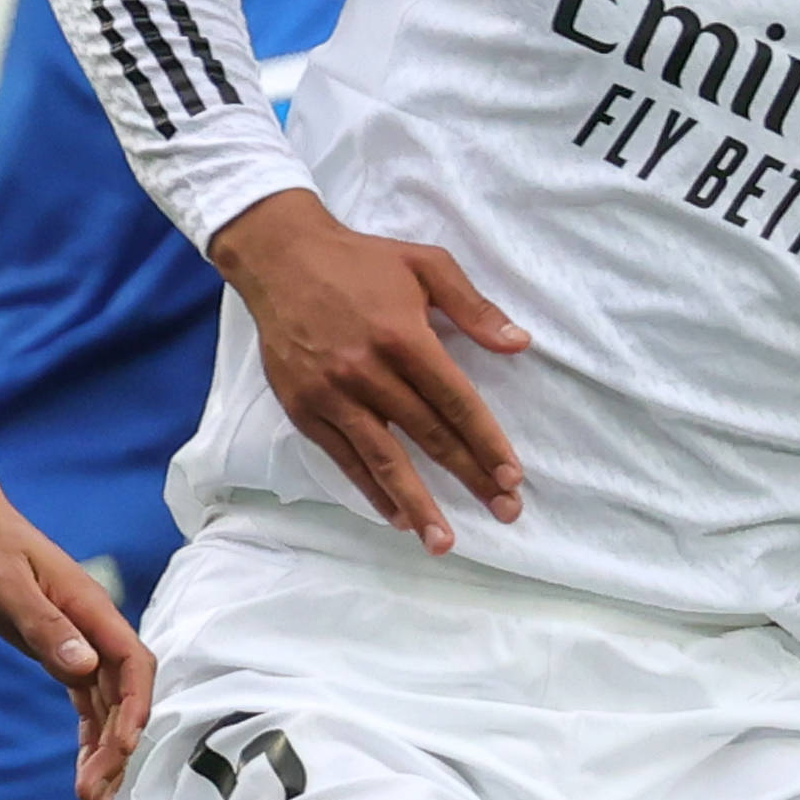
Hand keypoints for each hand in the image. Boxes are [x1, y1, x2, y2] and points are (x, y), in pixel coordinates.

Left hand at [0, 493, 154, 799]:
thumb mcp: (3, 583)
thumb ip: (44, 625)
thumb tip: (84, 666)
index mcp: (90, 608)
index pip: (133, 664)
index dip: (136, 707)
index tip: (124, 747)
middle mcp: (94, 630)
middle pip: (123, 697)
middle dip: (115, 749)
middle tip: (95, 798)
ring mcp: (80, 644)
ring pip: (106, 708)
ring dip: (103, 754)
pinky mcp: (60, 653)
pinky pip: (85, 704)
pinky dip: (88, 738)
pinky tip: (84, 773)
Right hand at [213, 190, 525, 553]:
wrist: (281, 259)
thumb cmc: (360, 261)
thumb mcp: (425, 264)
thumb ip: (473, 306)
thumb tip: (519, 344)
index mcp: (403, 337)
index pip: (455, 402)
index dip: (486, 442)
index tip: (511, 476)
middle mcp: (367, 372)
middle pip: (429, 436)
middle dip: (469, 477)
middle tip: (504, 511)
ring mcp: (333, 395)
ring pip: (384, 459)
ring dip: (418, 503)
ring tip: (444, 540)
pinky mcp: (305, 409)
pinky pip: (345, 459)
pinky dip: (372, 490)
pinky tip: (397, 515)